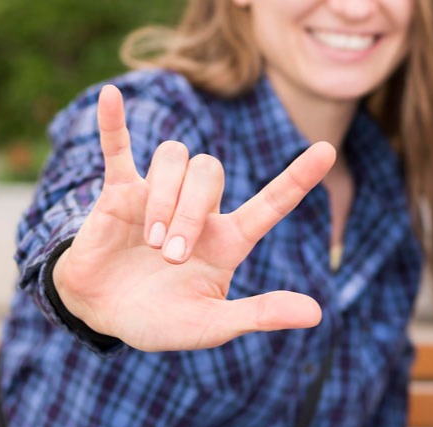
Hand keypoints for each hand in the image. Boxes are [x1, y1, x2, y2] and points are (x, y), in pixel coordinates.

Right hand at [52, 85, 335, 351]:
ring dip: (163, 197)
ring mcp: (159, 195)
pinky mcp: (118, 192)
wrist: (104, 314)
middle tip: (169, 256)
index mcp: (229, 239)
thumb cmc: (161, 320)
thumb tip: (316, 314)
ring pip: (174, 158)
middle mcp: (200, 210)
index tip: (327, 150)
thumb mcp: (211, 325)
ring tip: (147, 240)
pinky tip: (111, 95)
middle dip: (190, 213)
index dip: (298, 176)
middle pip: (212, 173)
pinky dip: (114, 124)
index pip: (273, 201)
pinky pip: (118, 148)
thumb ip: (259, 314)